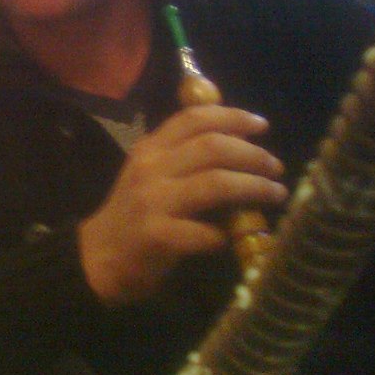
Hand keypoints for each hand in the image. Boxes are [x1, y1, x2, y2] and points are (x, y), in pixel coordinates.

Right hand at [77, 104, 286, 304]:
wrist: (98, 258)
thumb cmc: (133, 213)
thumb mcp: (151, 174)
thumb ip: (183, 156)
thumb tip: (239, 145)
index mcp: (150, 148)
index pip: (194, 118)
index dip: (233, 117)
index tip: (262, 125)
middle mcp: (151, 168)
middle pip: (212, 146)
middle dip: (253, 154)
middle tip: (275, 167)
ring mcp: (154, 201)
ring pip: (216, 183)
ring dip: (254, 187)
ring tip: (275, 194)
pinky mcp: (159, 236)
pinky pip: (207, 232)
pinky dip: (227, 234)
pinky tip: (233, 238)